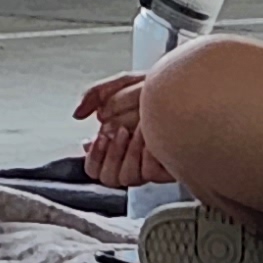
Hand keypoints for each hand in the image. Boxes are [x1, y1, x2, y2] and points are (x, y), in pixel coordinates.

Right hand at [72, 70, 162, 192]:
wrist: (184, 86)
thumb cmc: (156, 87)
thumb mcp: (120, 84)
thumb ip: (94, 96)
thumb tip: (77, 115)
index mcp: (116, 142)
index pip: (93, 167)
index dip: (93, 156)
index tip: (100, 136)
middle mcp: (131, 157)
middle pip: (107, 178)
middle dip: (110, 154)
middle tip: (119, 132)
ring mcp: (149, 164)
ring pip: (127, 178)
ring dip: (128, 152)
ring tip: (138, 130)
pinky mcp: (167, 168)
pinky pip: (149, 173)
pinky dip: (147, 154)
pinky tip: (153, 138)